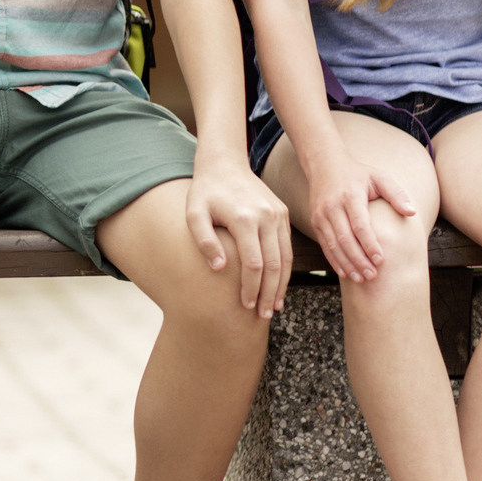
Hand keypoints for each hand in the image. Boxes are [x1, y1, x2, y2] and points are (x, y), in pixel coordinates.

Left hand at [184, 158, 292, 317]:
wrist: (224, 164)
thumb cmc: (204, 192)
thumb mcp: (194, 214)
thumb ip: (205, 241)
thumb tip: (220, 268)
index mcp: (245, 218)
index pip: (254, 263)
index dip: (251, 288)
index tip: (245, 306)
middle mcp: (267, 217)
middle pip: (274, 264)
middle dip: (269, 293)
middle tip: (263, 316)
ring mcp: (278, 215)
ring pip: (286, 258)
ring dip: (281, 284)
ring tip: (273, 307)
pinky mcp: (282, 214)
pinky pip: (287, 247)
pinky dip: (286, 269)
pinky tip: (279, 285)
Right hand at [301, 149, 421, 284]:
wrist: (325, 166)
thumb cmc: (358, 174)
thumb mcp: (379, 177)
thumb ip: (396, 194)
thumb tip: (411, 212)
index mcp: (350, 196)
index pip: (360, 224)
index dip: (369, 243)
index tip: (381, 259)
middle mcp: (332, 207)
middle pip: (345, 238)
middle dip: (359, 259)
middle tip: (373, 276)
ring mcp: (321, 215)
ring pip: (333, 245)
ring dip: (347, 264)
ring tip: (361, 279)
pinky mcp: (316, 222)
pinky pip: (324, 245)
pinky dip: (334, 260)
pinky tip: (345, 273)